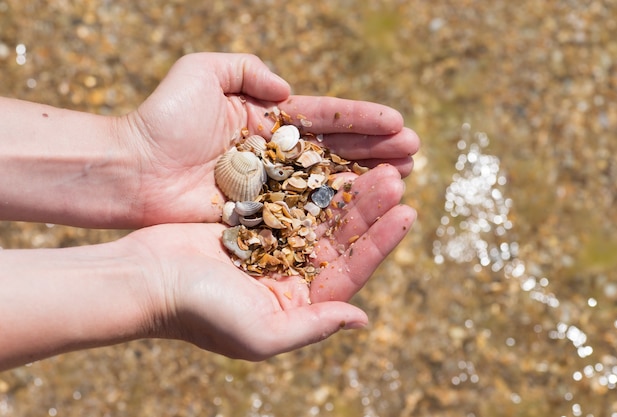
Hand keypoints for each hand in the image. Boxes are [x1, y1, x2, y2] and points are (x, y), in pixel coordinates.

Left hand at [121, 52, 418, 225]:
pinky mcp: (259, 216)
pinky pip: (304, 213)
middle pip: (334, 150)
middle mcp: (274, 154)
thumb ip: (245, 68)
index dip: (361, 120)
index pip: (324, 117)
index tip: (397, 123)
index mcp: (266, 120)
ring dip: (366, 179)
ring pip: (326, 182)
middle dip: (375, 150)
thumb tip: (287, 89)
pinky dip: (335, 210)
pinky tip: (366, 209)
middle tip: (414, 152)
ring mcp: (269, 187)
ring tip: (404, 176)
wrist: (132, 170)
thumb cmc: (163, 119)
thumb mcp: (201, 73)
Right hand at [127, 165, 413, 359]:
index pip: (350, 273)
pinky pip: (291, 200)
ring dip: (347, 193)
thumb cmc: (199, 313)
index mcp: (297, 304)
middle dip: (369, 210)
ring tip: (376, 165)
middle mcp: (289, 277)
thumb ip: (313, 326)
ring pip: (320, 216)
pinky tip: (333, 161)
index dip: (380, 243)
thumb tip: (362, 319)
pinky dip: (311, 182)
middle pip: (340, 240)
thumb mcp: (260, 334)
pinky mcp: (253, 222)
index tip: (408, 214)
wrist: (144, 281)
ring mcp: (271, 247)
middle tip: (396, 177)